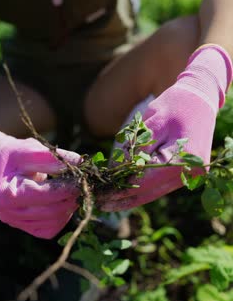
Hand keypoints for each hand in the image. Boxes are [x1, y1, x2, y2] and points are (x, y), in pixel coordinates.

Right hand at [0, 130, 81, 237]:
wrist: (6, 165)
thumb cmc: (18, 156)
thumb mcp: (33, 150)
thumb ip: (56, 158)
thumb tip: (82, 164)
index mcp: (6, 195)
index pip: (44, 195)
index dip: (66, 188)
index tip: (82, 178)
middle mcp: (8, 214)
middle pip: (51, 212)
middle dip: (71, 198)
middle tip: (83, 185)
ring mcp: (16, 224)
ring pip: (54, 223)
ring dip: (69, 208)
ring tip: (75, 191)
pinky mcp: (27, 228)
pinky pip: (51, 229)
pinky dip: (63, 217)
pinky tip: (65, 202)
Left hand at [98, 44, 232, 210]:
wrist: (201, 97)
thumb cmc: (175, 104)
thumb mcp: (151, 123)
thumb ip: (134, 149)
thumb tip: (115, 172)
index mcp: (182, 160)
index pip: (145, 182)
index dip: (120, 190)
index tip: (100, 195)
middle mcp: (190, 173)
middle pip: (150, 192)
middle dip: (123, 199)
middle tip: (100, 203)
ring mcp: (191, 175)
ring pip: (155, 191)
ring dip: (133, 196)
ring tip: (109, 200)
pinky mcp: (188, 173)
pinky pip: (161, 184)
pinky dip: (144, 187)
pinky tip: (125, 192)